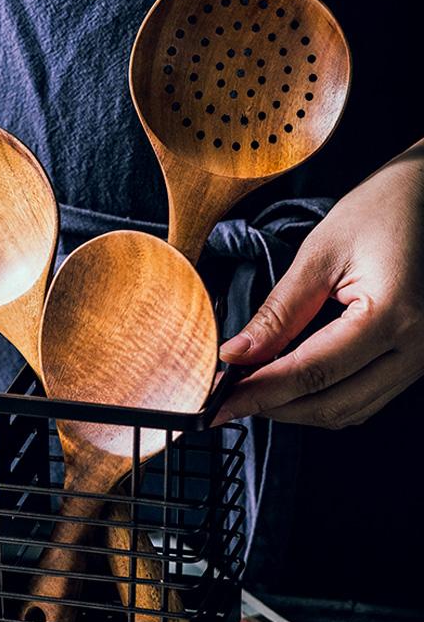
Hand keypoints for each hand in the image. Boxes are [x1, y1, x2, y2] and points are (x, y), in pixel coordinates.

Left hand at [215, 141, 423, 428]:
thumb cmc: (379, 211)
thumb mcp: (319, 254)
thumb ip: (278, 312)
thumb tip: (236, 355)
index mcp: (392, 316)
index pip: (312, 373)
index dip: (259, 392)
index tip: (217, 401)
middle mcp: (415, 348)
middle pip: (331, 404)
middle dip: (272, 407)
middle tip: (225, 399)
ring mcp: (420, 359)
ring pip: (348, 410)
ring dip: (294, 409)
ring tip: (250, 391)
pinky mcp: (413, 359)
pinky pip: (363, 398)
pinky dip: (320, 398)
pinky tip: (286, 383)